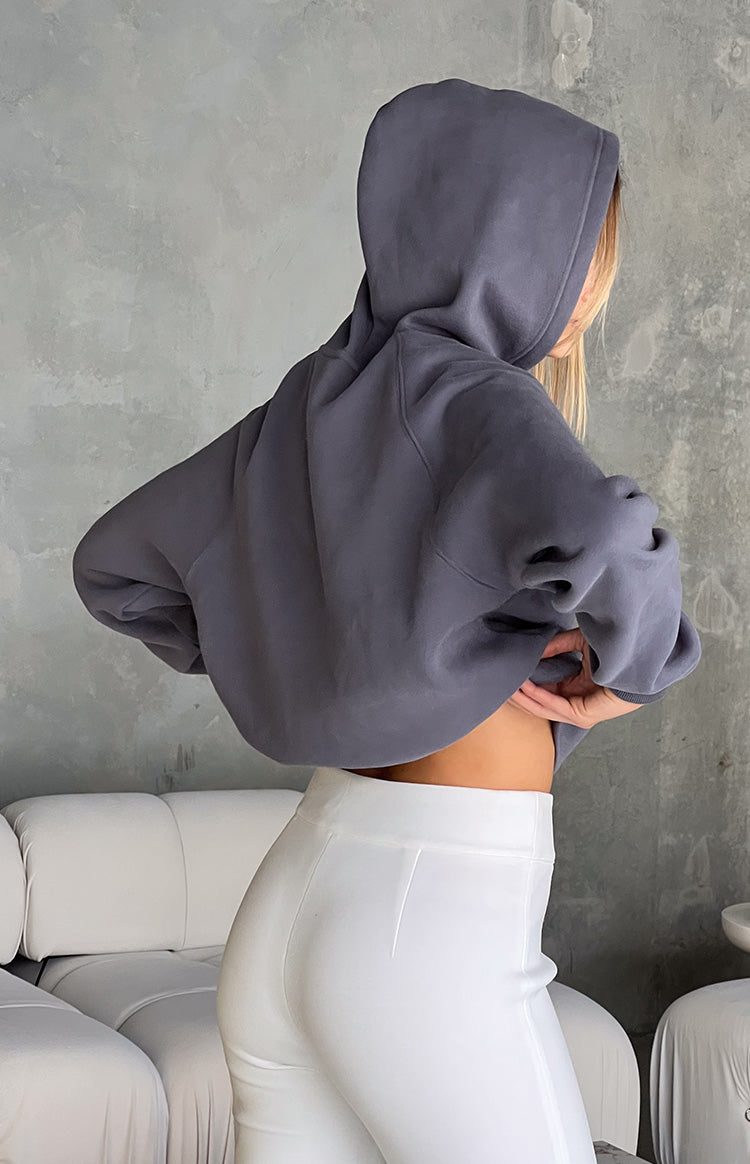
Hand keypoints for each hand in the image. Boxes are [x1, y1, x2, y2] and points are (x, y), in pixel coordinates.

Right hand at [506, 628, 645, 728]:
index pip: (546, 691)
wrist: (640, 658)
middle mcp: (578, 703)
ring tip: (507, 687)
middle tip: (502, 682)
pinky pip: (554, 707)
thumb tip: (536, 650)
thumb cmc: (617, 651)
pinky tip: (524, 686)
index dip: (528, 683)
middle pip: (541, 703)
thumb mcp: (580, 643)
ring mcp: (580, 712)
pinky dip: (537, 697)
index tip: (512, 672)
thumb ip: (557, 647)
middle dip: (521, 694)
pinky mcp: (583, 715)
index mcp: (578, 689)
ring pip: (544, 708)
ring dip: (524, 697)